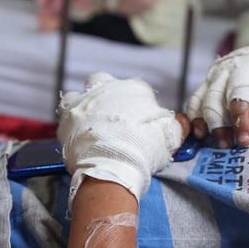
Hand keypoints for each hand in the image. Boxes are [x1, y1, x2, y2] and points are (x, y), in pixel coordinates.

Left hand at [57, 73, 183, 204]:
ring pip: (78, 95)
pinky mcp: (66, 118)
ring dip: (82, 105)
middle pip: (103, 81)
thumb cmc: (144, 149)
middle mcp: (106, 88)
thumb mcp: (171, 136)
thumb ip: (178, 125)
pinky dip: (70, 123)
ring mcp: (83, 101)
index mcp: (134, 88)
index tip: (140, 121)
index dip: (139, 104)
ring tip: (89, 124)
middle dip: (105, 93)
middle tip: (111, 116)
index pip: (138, 89)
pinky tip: (77, 135)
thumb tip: (183, 122)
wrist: (113, 165)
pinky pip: (65, 115)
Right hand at [186, 45, 248, 147]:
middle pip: (239, 88)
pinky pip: (194, 99)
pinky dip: (195, 117)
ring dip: (216, 121)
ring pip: (213, 95)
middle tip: (243, 140)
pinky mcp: (206, 83)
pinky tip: (199, 134)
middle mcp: (245, 68)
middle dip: (240, 114)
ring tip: (224, 144)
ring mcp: (222, 75)